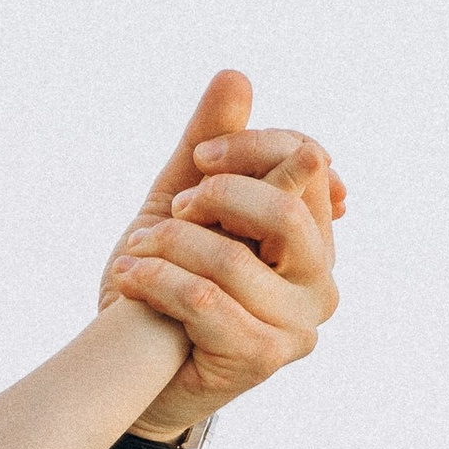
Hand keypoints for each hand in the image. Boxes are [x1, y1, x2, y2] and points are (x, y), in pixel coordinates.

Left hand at [98, 68, 344, 439]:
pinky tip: (127, 280)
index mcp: (313, 231)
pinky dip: (158, 284)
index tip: (198, 158)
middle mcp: (320, 276)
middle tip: (171, 208)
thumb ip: (209, 147)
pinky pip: (207, 304)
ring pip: (234, 260)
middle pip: (287, 209)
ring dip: (170, 248)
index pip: (308, 162)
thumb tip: (236, 75)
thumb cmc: (166, 286)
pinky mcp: (266, 357)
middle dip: (218, 198)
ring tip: (133, 253)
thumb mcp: (181, 206)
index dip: (250, 148)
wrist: (139, 374)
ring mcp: (299, 322)